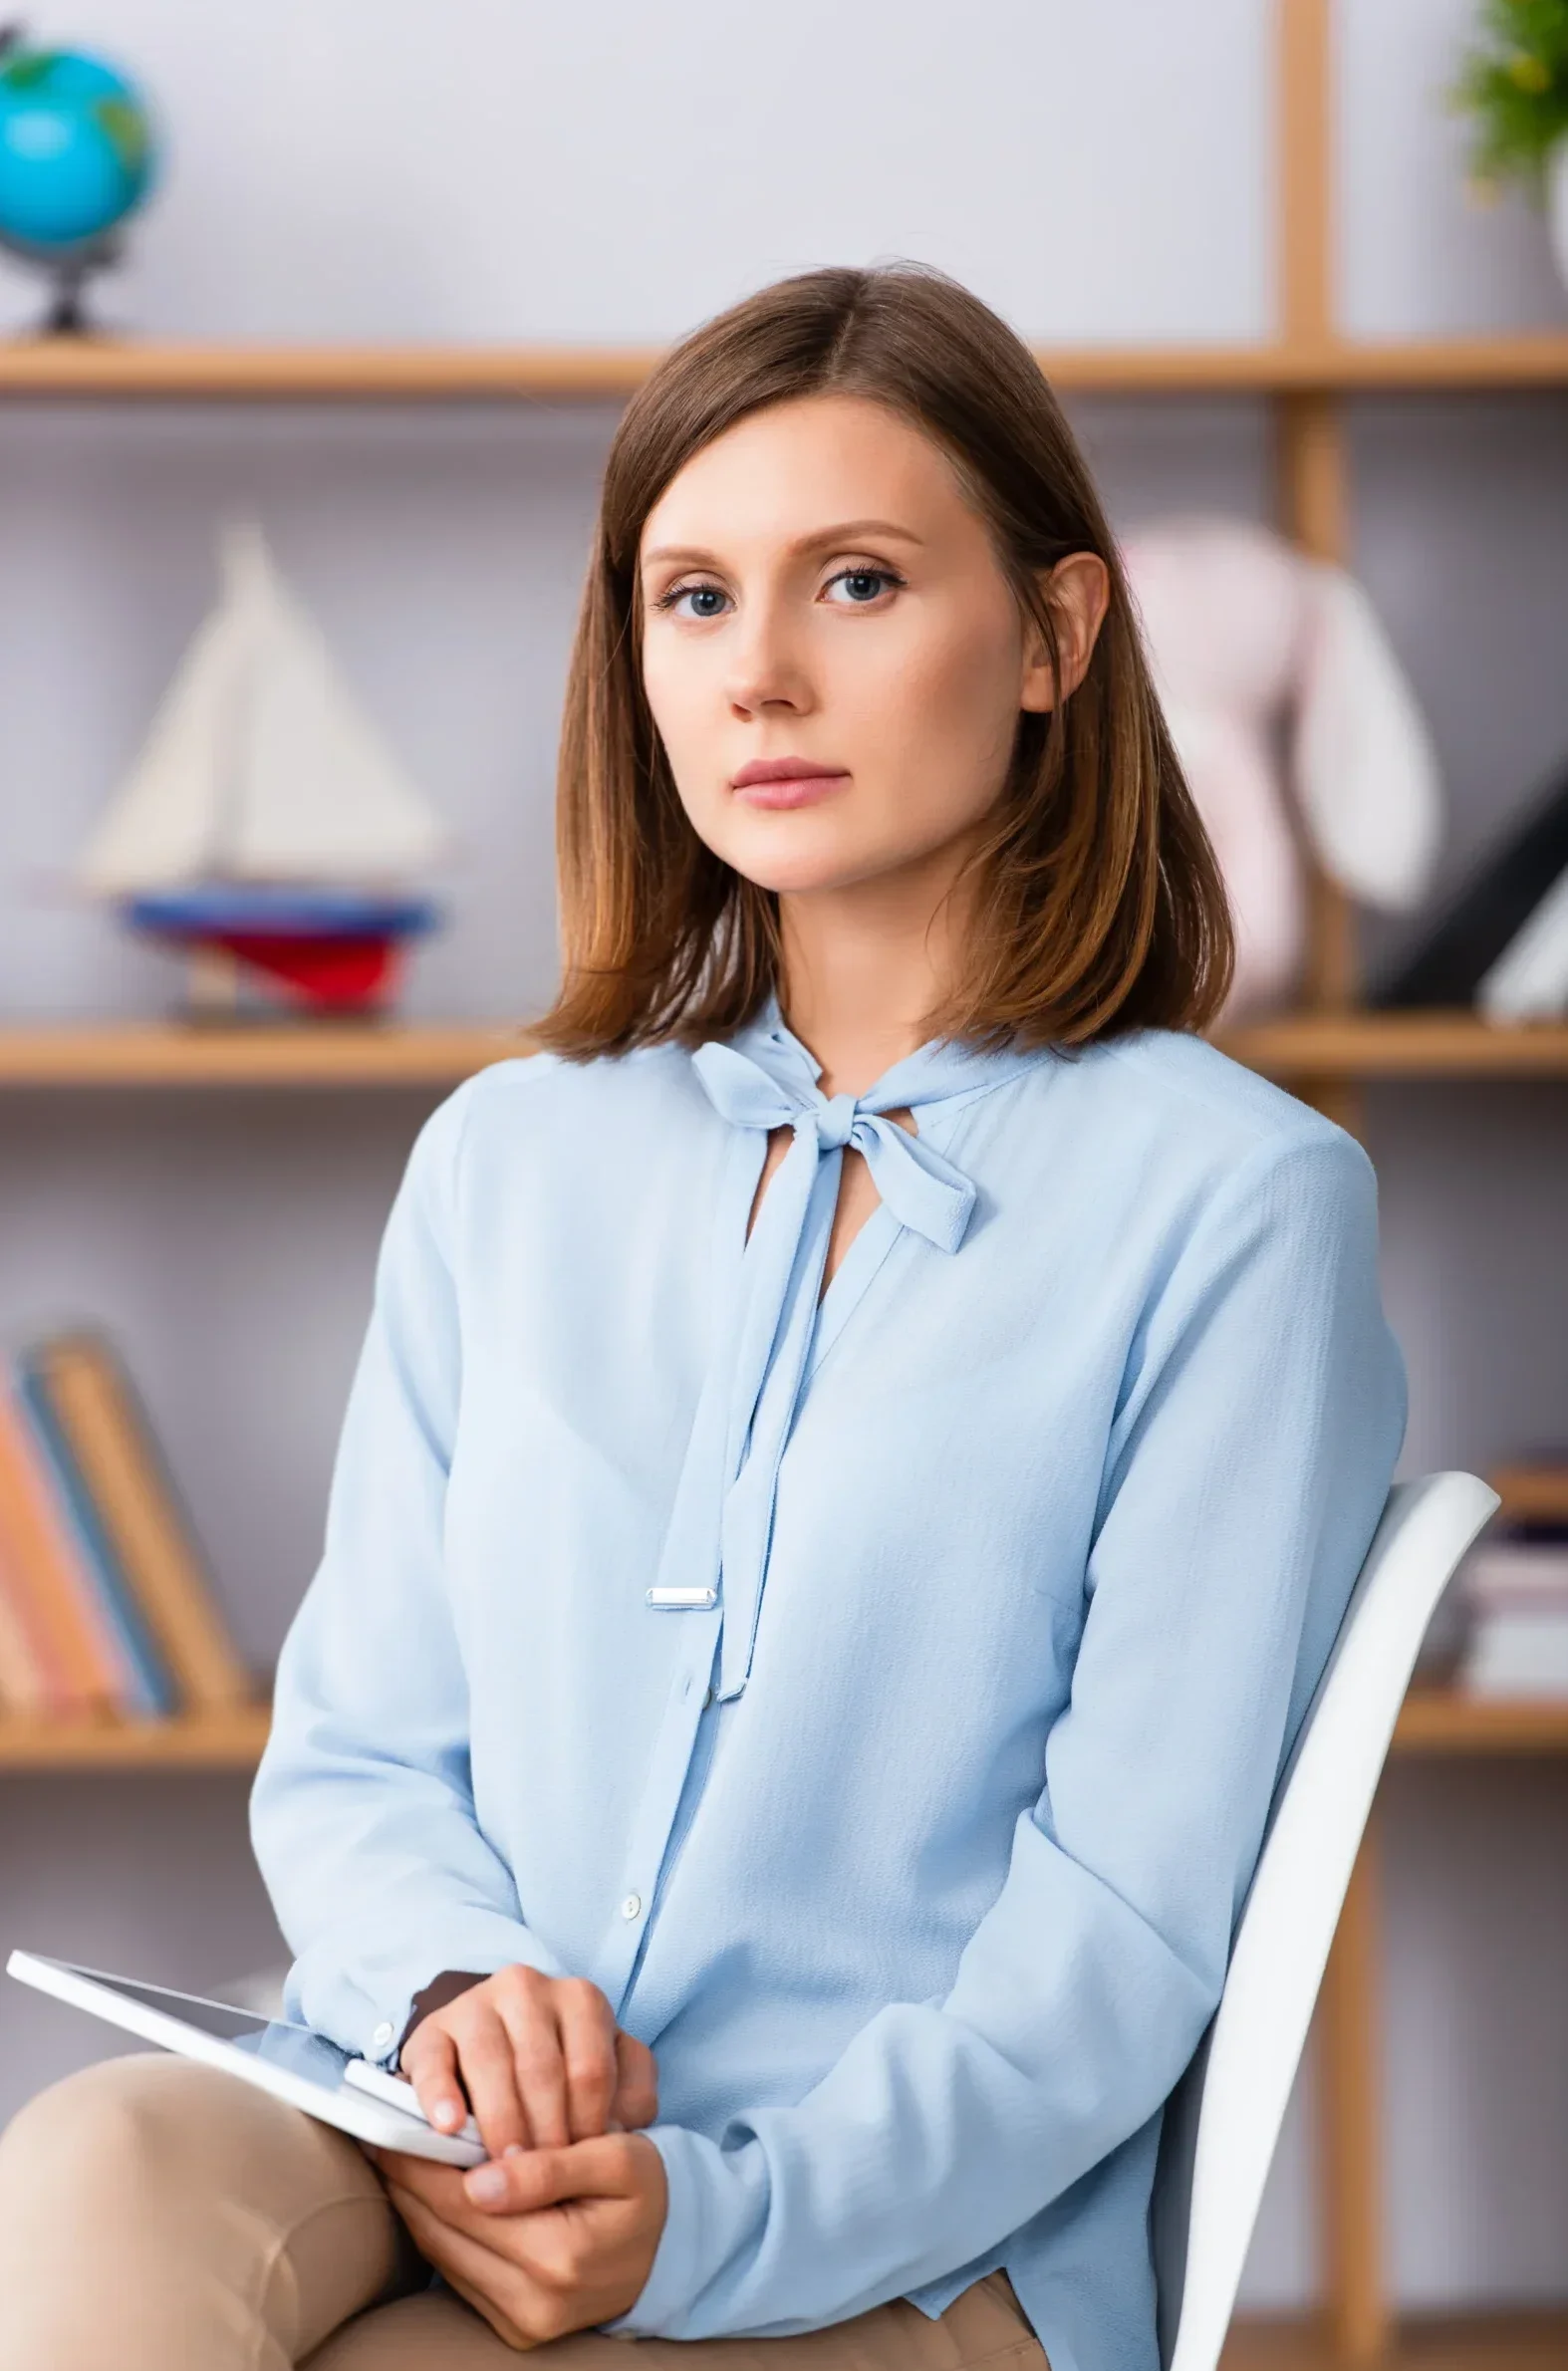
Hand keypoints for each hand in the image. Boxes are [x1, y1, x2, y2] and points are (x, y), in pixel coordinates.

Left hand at [365, 2129, 667, 2349]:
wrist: (671, 2251)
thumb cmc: (646, 2191)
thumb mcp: (618, 2160)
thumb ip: (550, 2166)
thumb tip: (478, 2180)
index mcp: (561, 2256)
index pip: (465, 2201)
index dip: (423, 2158)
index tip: (394, 2120)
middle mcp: (535, 2303)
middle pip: (443, 2229)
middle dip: (410, 2178)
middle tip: (383, 2132)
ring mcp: (522, 2322)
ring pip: (442, 2253)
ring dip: (416, 2204)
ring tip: (399, 2157)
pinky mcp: (514, 2328)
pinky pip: (458, 2272)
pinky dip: (438, 2229)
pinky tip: (429, 2193)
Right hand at [399, 1967, 657, 2161]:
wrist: (493, 2069)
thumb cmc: (564, 2084)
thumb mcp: (612, 2084)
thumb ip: (631, 2099)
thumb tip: (621, 2132)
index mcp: (580, 1999)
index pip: (592, 2068)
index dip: (589, 2125)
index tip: (581, 2169)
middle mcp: (528, 1989)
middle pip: (541, 2067)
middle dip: (543, 2132)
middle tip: (542, 2181)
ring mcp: (475, 2004)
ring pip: (490, 2061)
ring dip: (499, 2119)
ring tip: (503, 2168)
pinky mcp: (429, 2029)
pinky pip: (434, 2062)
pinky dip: (440, 2095)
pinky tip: (448, 2128)